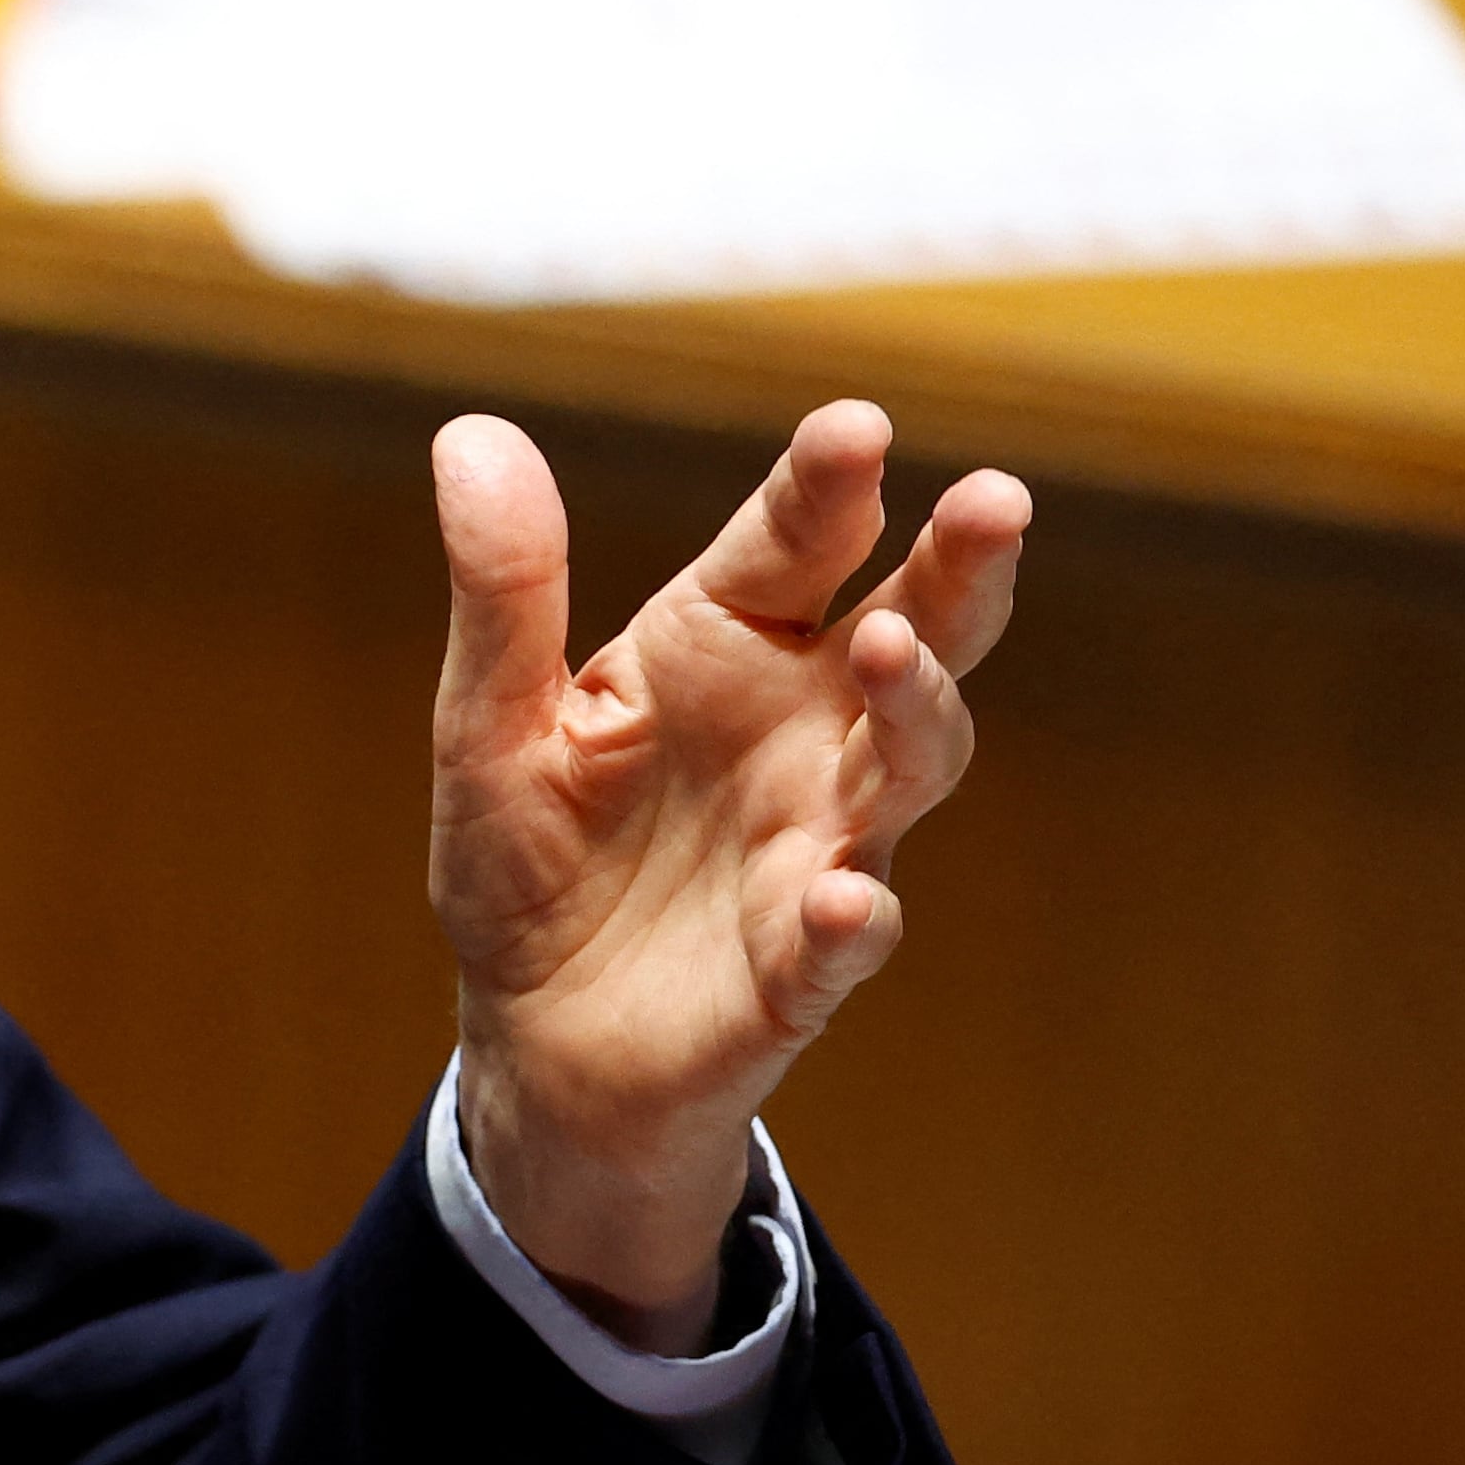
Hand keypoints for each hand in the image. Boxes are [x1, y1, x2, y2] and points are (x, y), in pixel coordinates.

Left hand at [429, 405, 1029, 1339]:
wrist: (535, 1039)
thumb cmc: (532, 857)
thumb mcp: (493, 720)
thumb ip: (503, 591)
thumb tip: (470, 432)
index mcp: (723, 649)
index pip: (792, 544)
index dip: (826, 485)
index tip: (856, 426)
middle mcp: (802, 732)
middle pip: (912, 631)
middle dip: (958, 569)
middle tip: (994, 499)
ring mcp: (818, 843)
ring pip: (908, 764)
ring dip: (913, 708)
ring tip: (888, 652)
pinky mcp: (800, 967)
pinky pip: (844, 938)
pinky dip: (849, 916)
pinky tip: (841, 895)